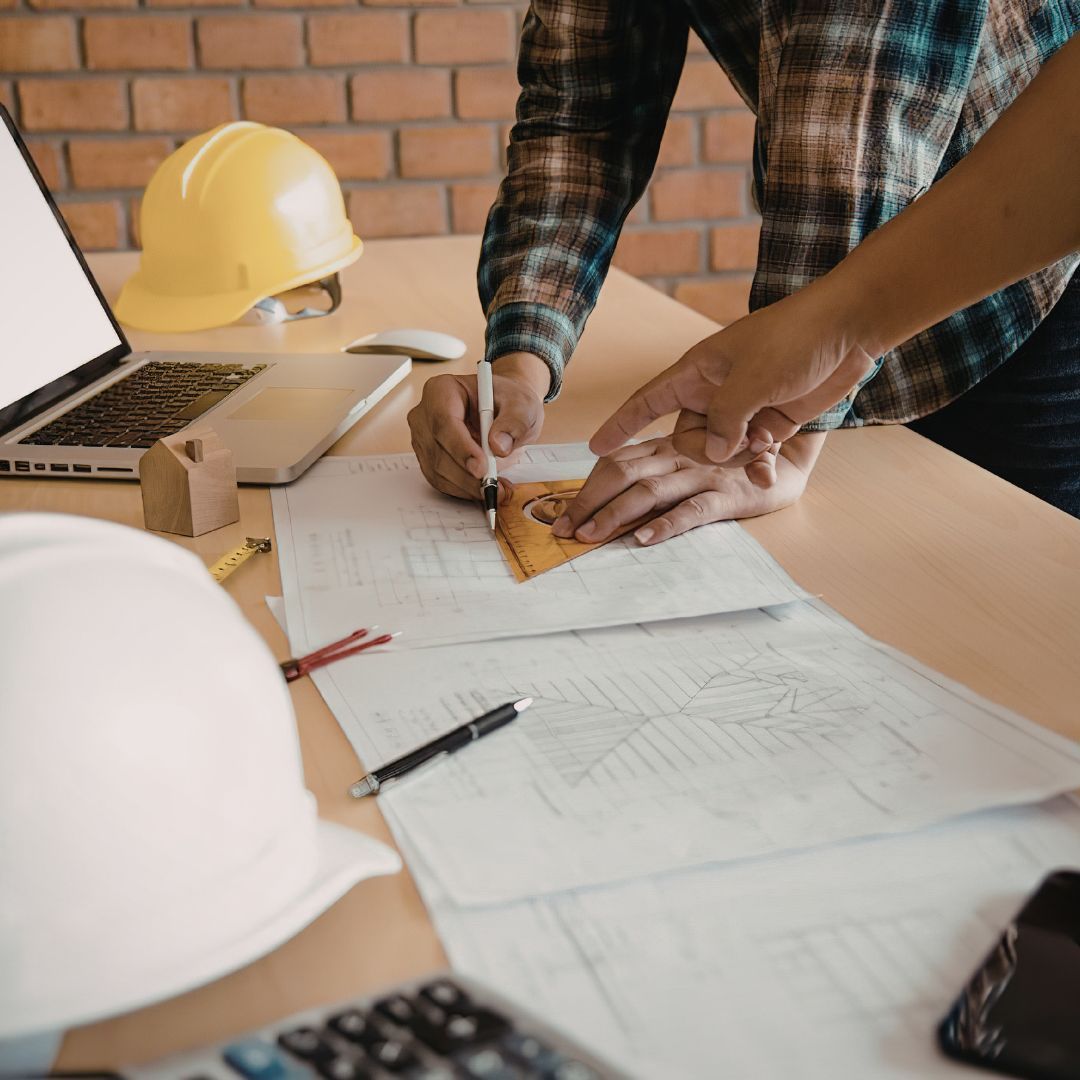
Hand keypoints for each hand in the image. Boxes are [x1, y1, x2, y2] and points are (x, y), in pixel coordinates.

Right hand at [407, 352, 548, 500]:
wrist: (504, 411)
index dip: (461, 448)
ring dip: (467, 486)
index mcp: (442, 390)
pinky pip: (441, 482)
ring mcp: (423, 439)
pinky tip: (485, 488)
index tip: (481, 467)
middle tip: (494, 486)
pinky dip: (464, 490)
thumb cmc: (507, 402)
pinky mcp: (428, 460)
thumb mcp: (521, 405)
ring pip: (438, 471)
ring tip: (497, 487)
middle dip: (466, 474)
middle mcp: (425, 414)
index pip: (444, 422)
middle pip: (438, 451)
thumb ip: (514, 422)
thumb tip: (498, 446)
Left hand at [551, 432, 824, 545]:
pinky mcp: (728, 495)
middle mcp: (678, 457)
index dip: (584, 488)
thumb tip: (610, 507)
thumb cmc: (731, 467)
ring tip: (590, 537)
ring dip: (615, 514)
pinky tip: (643, 539)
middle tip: (563, 531)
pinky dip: (666, 524)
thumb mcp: (688, 464)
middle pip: (621, 474)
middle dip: (587, 502)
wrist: (788, 464)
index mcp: (665, 449)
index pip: (615, 463)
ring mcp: (702, 475)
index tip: (560, 516)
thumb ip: (655, 476)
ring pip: (649, 491)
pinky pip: (692, 510)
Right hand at [590, 285, 875, 465]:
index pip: (647, 401)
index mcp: (697, 371)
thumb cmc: (794, 339)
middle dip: (700, 454)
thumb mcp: (751, 379)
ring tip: (761, 455)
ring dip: (737, 460)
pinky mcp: (770, 421)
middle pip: (686, 438)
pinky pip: (752, 453)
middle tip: (724, 452)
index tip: (595, 448)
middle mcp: (714, 392)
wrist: (848, 329)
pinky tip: (769, 469)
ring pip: (721, 450)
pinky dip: (758, 463)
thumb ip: (725, 419)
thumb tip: (710, 453)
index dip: (620, 425)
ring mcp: (743, 409)